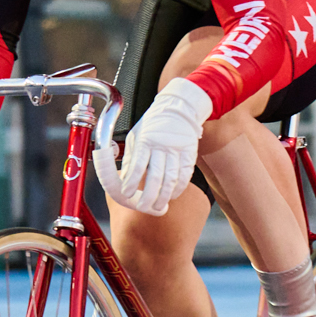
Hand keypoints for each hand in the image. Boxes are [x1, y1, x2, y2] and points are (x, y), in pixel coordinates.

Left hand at [114, 79, 211, 215]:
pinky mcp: (190, 154)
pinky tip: (172, 195)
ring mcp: (178, 150)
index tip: (127, 194)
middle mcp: (163, 145)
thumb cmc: (153, 123)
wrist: (179, 109)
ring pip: (172, 179)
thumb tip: (125, 178)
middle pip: (156, 176)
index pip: (139, 164)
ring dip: (164, 196)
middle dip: (149, 196)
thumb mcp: (136, 135)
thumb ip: (132, 156)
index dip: (132, 181)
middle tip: (143, 207)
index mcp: (146, 139)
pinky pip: (185, 176)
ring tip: (158, 207)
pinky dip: (178, 188)